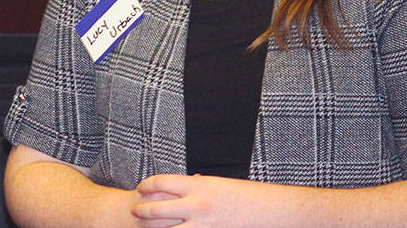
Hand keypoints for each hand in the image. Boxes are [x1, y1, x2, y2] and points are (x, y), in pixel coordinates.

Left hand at [133, 173, 263, 227]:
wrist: (272, 210)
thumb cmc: (246, 195)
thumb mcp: (217, 184)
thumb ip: (197, 187)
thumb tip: (185, 186)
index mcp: (198, 186)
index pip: (161, 182)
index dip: (146, 185)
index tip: (140, 187)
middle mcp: (197, 205)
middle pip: (157, 208)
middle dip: (142, 210)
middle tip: (135, 210)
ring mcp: (203, 225)